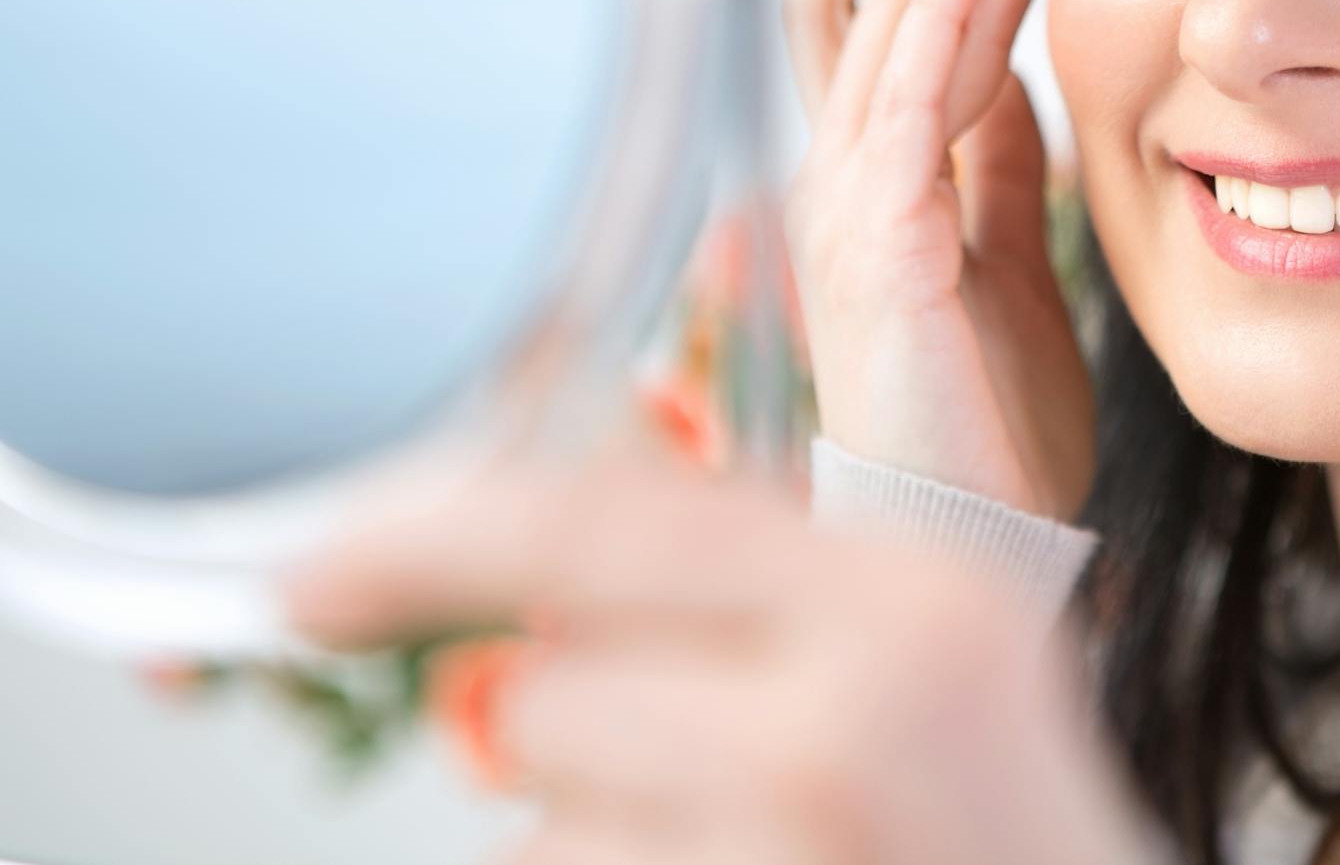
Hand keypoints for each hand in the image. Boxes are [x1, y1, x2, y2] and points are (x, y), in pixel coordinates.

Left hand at [281, 450, 1157, 864]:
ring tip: (766, 843)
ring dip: (614, 846)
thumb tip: (563, 571)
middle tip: (681, 774)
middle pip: (551, 699)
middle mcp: (852, 710)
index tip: (319, 580)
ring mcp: (795, 829)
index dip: (433, 541)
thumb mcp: (932, 649)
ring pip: (552, 836)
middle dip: (582, 739)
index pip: (612, 523)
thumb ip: (767, 581)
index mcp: (909, 590)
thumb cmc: (1004, 820)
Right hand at [779, 0, 1096, 520]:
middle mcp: (847, 170)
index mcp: (882, 175)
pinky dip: (941, 2)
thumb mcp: (1008, 262)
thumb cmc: (989, 425)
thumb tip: (1016, 78)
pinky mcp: (876, 244)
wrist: (972, 553)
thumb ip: (998, 169)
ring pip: (891, 15)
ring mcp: (850, 201)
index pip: (902, 7)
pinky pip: (906, 97)